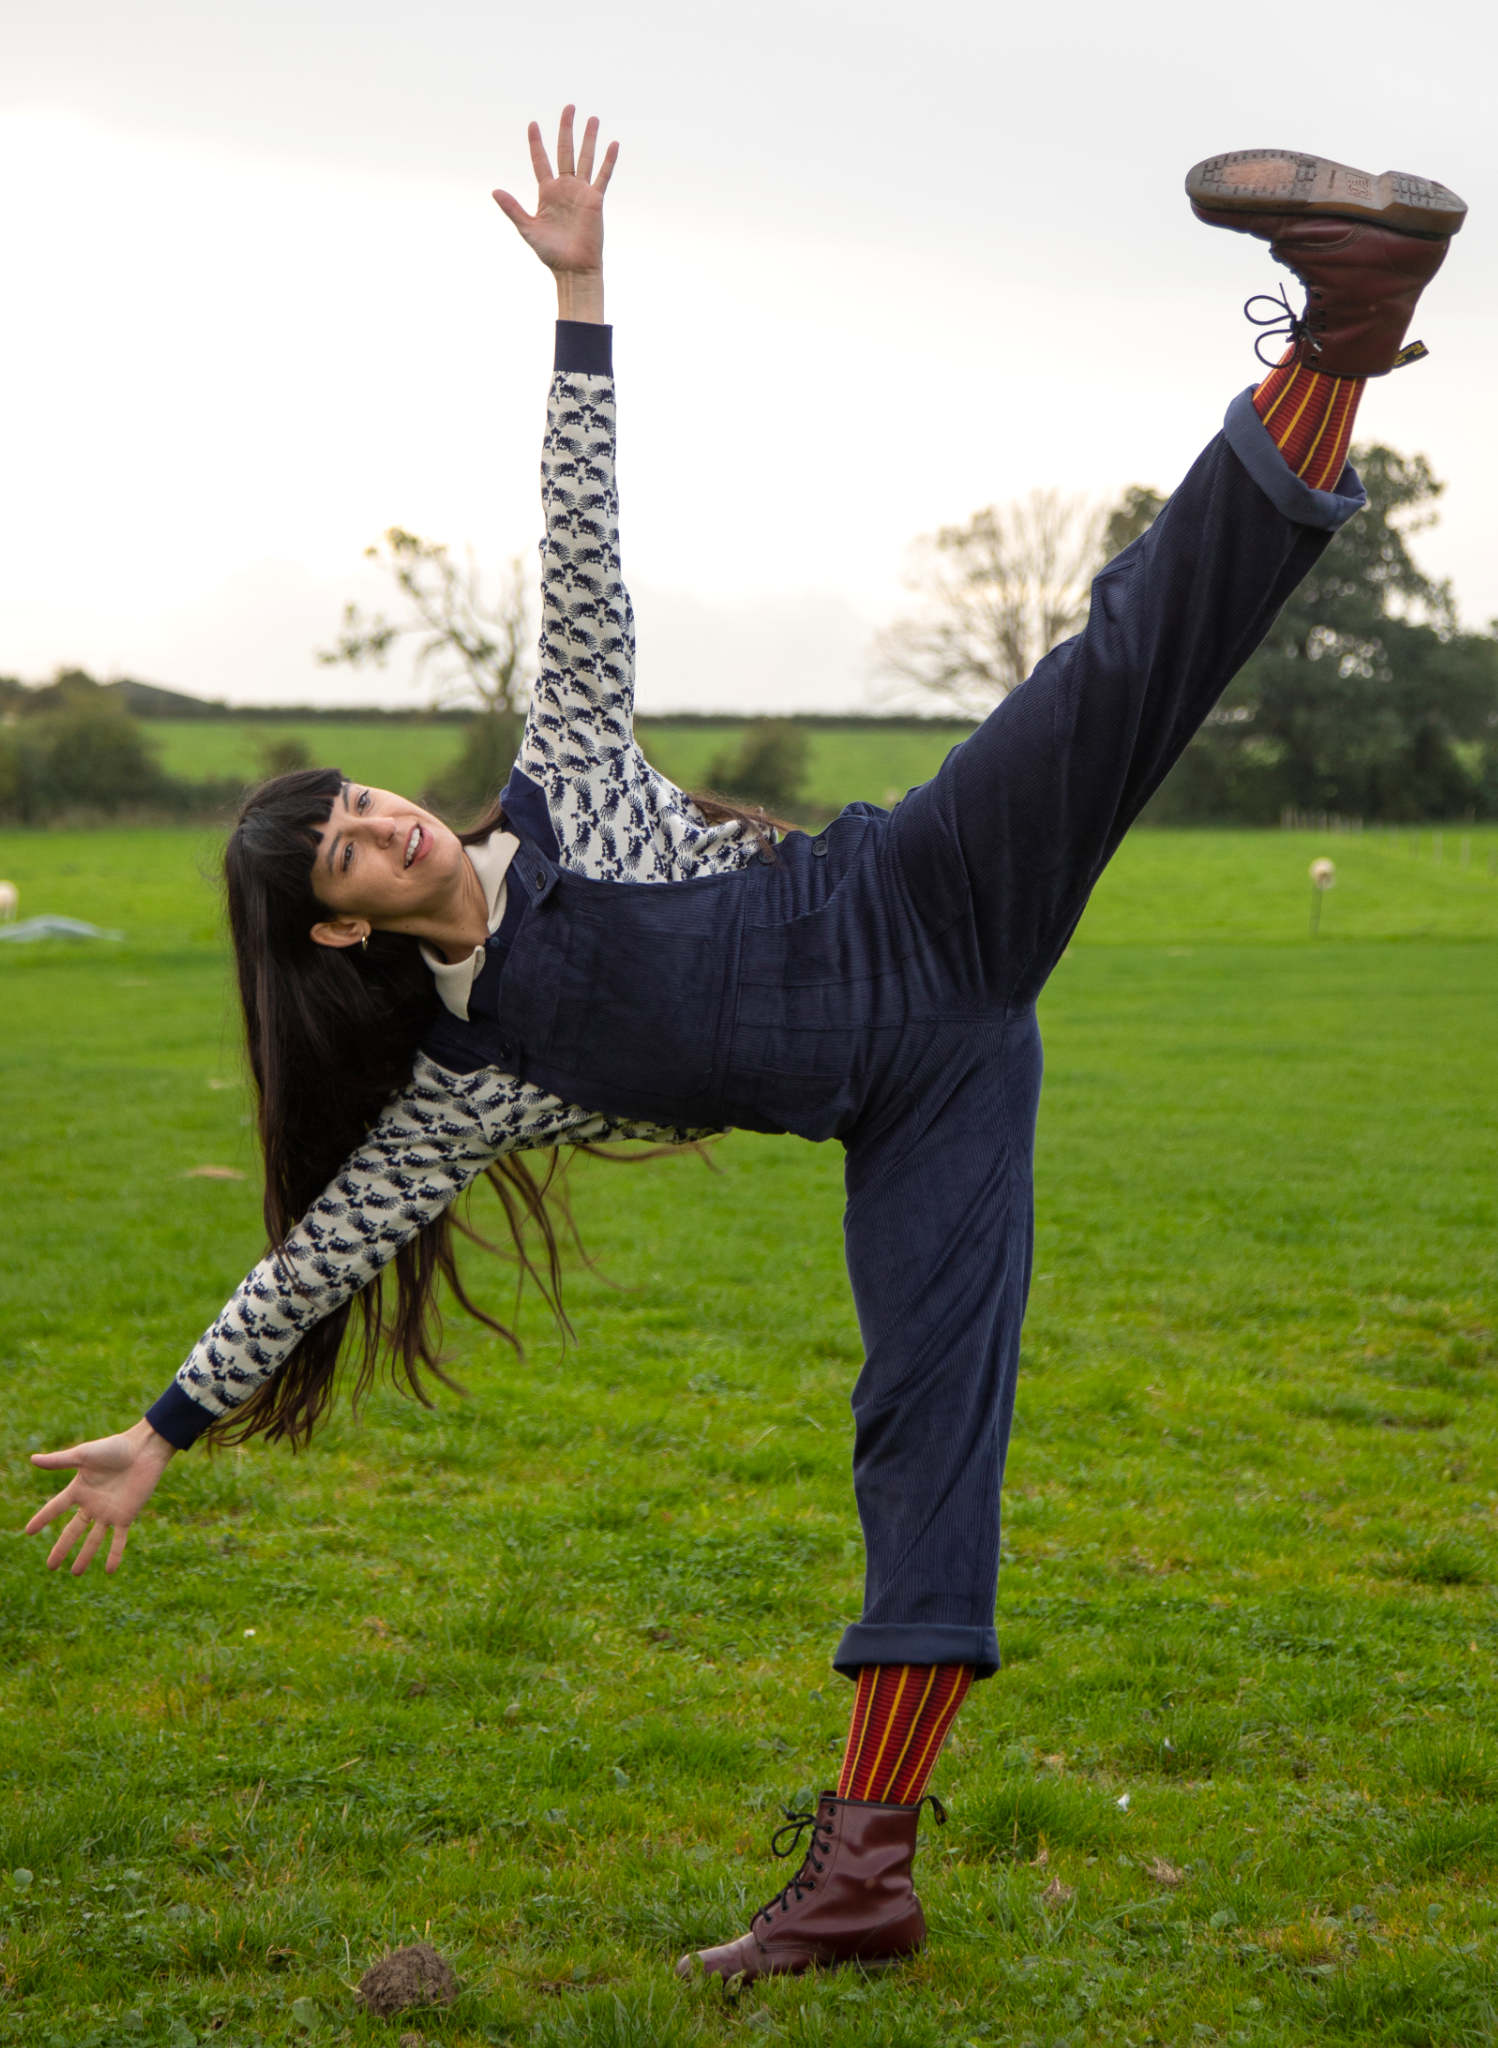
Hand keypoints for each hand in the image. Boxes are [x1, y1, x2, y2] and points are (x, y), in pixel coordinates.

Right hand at [24, 1419, 175, 1575]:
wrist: (144, 1450)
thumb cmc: (114, 1448)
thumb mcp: (83, 1455)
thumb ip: (59, 1461)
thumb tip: (32, 1459)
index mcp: (79, 1489)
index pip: (55, 1508)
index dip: (42, 1519)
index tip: (28, 1532)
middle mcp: (92, 1504)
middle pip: (73, 1531)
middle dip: (62, 1548)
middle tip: (51, 1567)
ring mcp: (109, 1512)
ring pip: (94, 1539)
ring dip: (85, 1556)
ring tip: (75, 1573)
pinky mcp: (127, 1515)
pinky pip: (119, 1539)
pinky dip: (115, 1554)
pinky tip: (110, 1570)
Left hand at [492, 104, 617, 283]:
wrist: (573, 268)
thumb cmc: (550, 253)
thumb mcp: (527, 229)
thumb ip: (513, 208)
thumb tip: (494, 191)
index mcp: (547, 192)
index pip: (540, 160)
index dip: (536, 143)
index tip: (533, 124)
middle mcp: (564, 188)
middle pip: (565, 151)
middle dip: (566, 129)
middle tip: (569, 107)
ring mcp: (581, 192)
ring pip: (586, 158)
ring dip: (589, 138)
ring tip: (592, 118)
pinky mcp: (595, 200)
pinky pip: (603, 176)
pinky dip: (608, 161)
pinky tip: (613, 144)